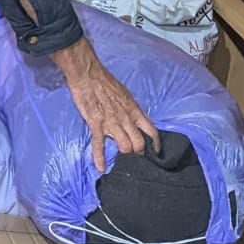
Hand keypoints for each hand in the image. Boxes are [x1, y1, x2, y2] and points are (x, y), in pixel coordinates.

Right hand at [51, 39, 157, 172]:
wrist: (88, 75)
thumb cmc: (106, 82)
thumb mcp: (125, 94)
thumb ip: (131, 108)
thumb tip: (135, 118)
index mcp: (134, 110)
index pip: (152, 131)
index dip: (155, 144)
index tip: (154, 152)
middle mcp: (126, 119)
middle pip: (139, 143)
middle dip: (139, 154)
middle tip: (135, 159)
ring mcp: (112, 123)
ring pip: (125, 147)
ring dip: (124, 156)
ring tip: (121, 162)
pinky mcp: (96, 124)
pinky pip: (99, 145)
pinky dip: (100, 158)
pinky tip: (101, 168)